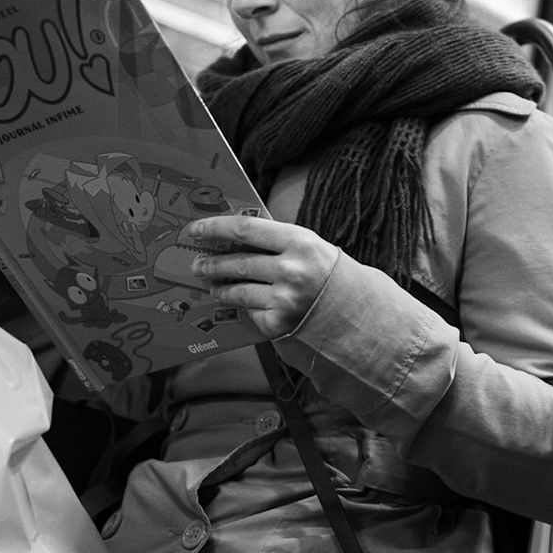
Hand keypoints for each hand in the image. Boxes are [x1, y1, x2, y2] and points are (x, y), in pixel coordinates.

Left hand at [184, 215, 339, 338]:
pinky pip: (251, 311)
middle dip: (211, 264)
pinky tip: (244, 305)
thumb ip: (276, 242)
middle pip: (237, 262)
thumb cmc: (331, 276)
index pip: (244, 229)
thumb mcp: (310, 248)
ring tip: (211, 285)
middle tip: (198, 263)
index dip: (214, 229)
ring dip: (220, 288)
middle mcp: (291, 270)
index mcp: (300, 242)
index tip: (195, 230)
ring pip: (238, 291)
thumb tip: (232, 237)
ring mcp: (284, 299)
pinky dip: (246, 308)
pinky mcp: (279, 323)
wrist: (357, 314)